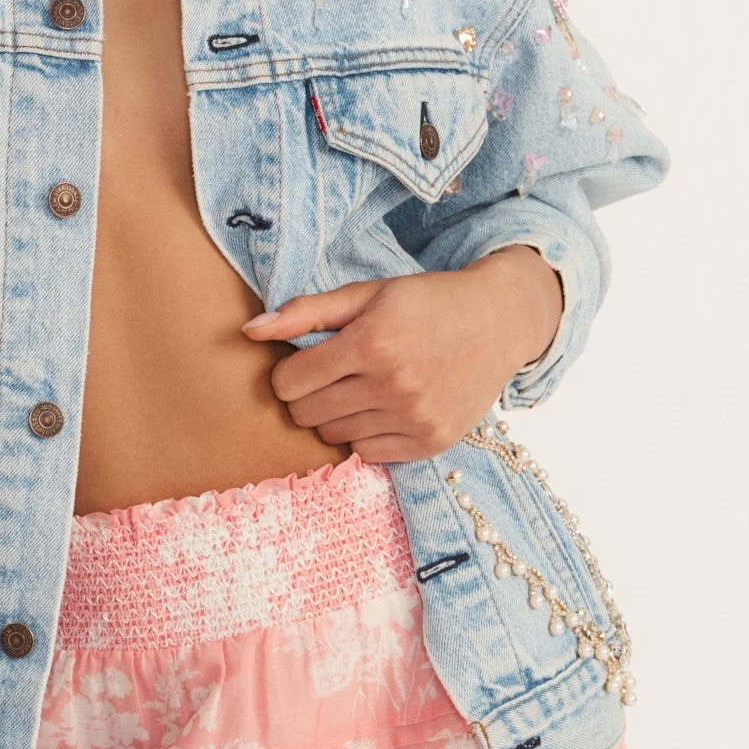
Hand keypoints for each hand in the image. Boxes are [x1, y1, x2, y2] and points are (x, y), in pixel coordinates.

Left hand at [242, 248, 562, 461]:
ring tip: (362, 388)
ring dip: (337, 416)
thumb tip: (249, 332)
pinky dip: (366, 434)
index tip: (305, 362)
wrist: (499, 321)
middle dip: (308, 396)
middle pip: (307, 415)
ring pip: (334, 437)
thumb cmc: (426, 303)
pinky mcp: (431, 442)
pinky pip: (368, 454)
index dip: (288, 374)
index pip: (290, 383)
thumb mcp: (367, 294)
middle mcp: (393, 384)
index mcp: (372, 342)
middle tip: (332, 376)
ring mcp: (414, 418)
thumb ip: (305, 312)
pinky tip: (384, 407)